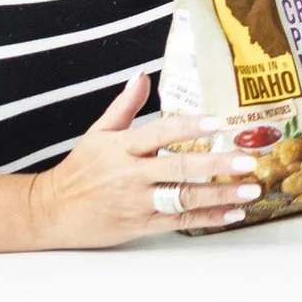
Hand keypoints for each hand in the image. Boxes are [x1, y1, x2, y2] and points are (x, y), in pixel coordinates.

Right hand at [26, 75, 261, 248]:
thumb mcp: (98, 133)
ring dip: (220, 194)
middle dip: (215, 164)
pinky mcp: (141, 225)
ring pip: (184, 198)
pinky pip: (180, 222)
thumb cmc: (78, 170)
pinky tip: (233, 213)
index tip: (218, 122)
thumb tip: (142, 75)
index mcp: (123, 148)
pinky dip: (208, 218)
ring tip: (251, 189)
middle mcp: (132, 175)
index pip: (160, 133)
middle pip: (179, 168)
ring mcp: (138, 202)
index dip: (189, 126)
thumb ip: (124, 106)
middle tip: (247, 160)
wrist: (50, 212)